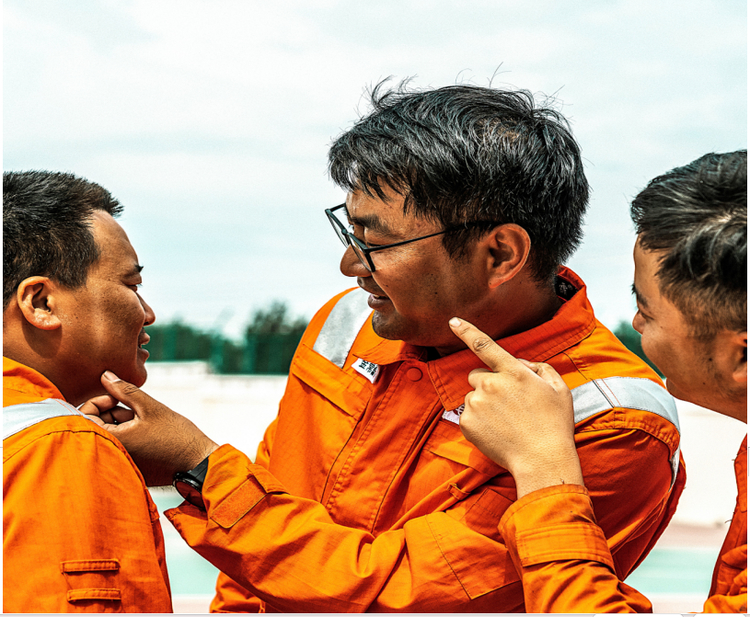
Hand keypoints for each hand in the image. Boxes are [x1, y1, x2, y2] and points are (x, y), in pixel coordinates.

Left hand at [79, 371, 218, 486]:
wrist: (197, 462)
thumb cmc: (176, 435)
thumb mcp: (150, 407)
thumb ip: (124, 390)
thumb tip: (105, 375)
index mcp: (112, 441)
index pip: (83, 418)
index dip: (98, 402)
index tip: (117, 399)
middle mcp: (111, 457)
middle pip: (95, 428)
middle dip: (111, 413)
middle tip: (134, 410)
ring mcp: (120, 466)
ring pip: (108, 438)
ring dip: (121, 425)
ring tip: (145, 423)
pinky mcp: (130, 470)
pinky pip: (119, 450)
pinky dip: (128, 439)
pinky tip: (148, 436)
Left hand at [449, 317, 584, 496]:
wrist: (542, 461)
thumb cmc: (554, 425)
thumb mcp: (558, 389)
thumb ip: (539, 369)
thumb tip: (520, 365)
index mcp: (513, 372)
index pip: (484, 345)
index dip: (467, 331)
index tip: (453, 320)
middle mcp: (491, 383)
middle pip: (477, 376)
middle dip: (488, 384)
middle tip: (507, 404)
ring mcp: (476, 403)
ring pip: (473, 397)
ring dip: (484, 404)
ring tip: (506, 422)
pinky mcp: (466, 422)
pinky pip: (467, 415)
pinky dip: (478, 422)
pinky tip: (497, 432)